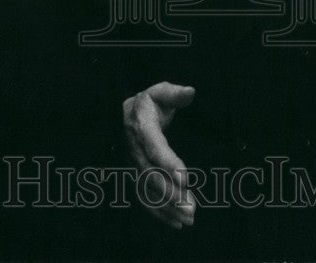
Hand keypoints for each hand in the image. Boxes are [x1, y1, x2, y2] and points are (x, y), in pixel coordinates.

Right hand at [122, 82, 195, 228]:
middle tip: (190, 208)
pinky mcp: (137, 175)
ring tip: (188, 218)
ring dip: (167, 207)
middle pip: (151, 175)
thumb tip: (191, 92)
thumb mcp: (160, 92)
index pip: (154, 147)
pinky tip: (176, 223)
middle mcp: (136, 149)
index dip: (168, 163)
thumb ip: (174, 93)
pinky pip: (145, 196)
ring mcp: (135, 165)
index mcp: (141, 127)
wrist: (125, 113)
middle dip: (170, 194)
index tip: (184, 178)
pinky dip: (159, 212)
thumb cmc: (148, 102)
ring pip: (149, 190)